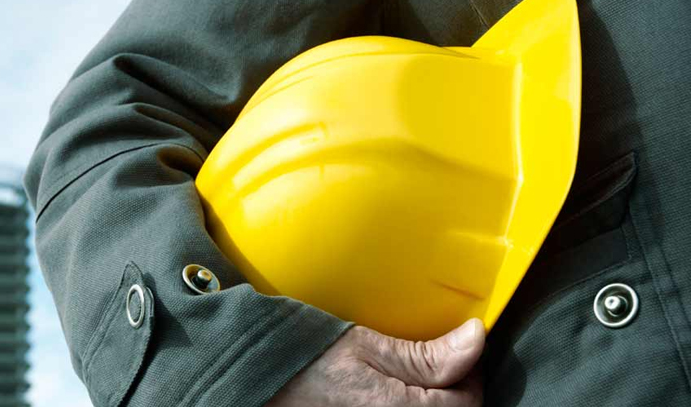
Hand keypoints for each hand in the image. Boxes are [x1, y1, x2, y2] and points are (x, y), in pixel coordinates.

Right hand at [266, 319, 484, 406]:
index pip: (468, 400)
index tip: (455, 346)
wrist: (263, 382)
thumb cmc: (306, 361)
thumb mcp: (366, 346)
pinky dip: (410, 402)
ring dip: (431, 396)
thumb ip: (426, 354)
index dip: (468, 369)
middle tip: (434, 357)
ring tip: (411, 373)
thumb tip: (475, 339)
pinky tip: (393, 389)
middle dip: (451, 386)